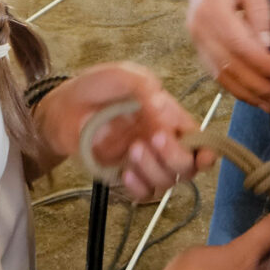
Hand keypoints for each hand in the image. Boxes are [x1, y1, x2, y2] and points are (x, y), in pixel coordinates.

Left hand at [35, 63, 211, 197]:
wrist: (62, 109)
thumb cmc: (95, 87)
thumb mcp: (121, 75)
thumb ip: (143, 86)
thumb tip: (162, 105)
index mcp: (169, 115)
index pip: (199, 138)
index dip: (207, 149)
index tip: (201, 154)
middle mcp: (162, 141)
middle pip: (188, 165)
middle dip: (176, 155)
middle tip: (153, 137)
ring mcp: (145, 161)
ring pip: (168, 182)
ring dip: (154, 168)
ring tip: (132, 149)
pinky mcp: (125, 177)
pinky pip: (144, 194)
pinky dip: (139, 187)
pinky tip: (124, 172)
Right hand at [186, 0, 269, 110]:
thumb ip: (260, 12)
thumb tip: (267, 46)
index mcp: (212, 10)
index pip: (239, 46)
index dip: (263, 65)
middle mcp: (199, 28)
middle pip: (229, 65)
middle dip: (257, 86)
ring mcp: (196, 40)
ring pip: (220, 75)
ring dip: (246, 94)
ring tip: (269, 104)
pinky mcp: (198, 47)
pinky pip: (215, 73)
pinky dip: (234, 88)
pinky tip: (252, 96)